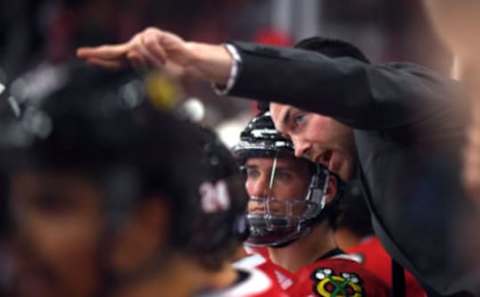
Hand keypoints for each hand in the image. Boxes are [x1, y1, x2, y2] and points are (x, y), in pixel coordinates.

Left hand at [77, 27, 192, 69]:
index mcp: (133, 60)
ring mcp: (143, 39)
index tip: (83, 56)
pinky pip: (148, 43)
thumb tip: (130, 52)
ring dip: (149, 60)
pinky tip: (165, 57)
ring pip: (136, 49)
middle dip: (98, 53)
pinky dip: (157, 53)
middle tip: (81, 54)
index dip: (98, 58)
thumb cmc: (172, 70)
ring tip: (163, 64)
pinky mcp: (152, 33)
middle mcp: (135, 48)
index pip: (113, 60)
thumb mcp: (155, 74)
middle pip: (113, 50)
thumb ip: (141, 66)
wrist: (189, 63)